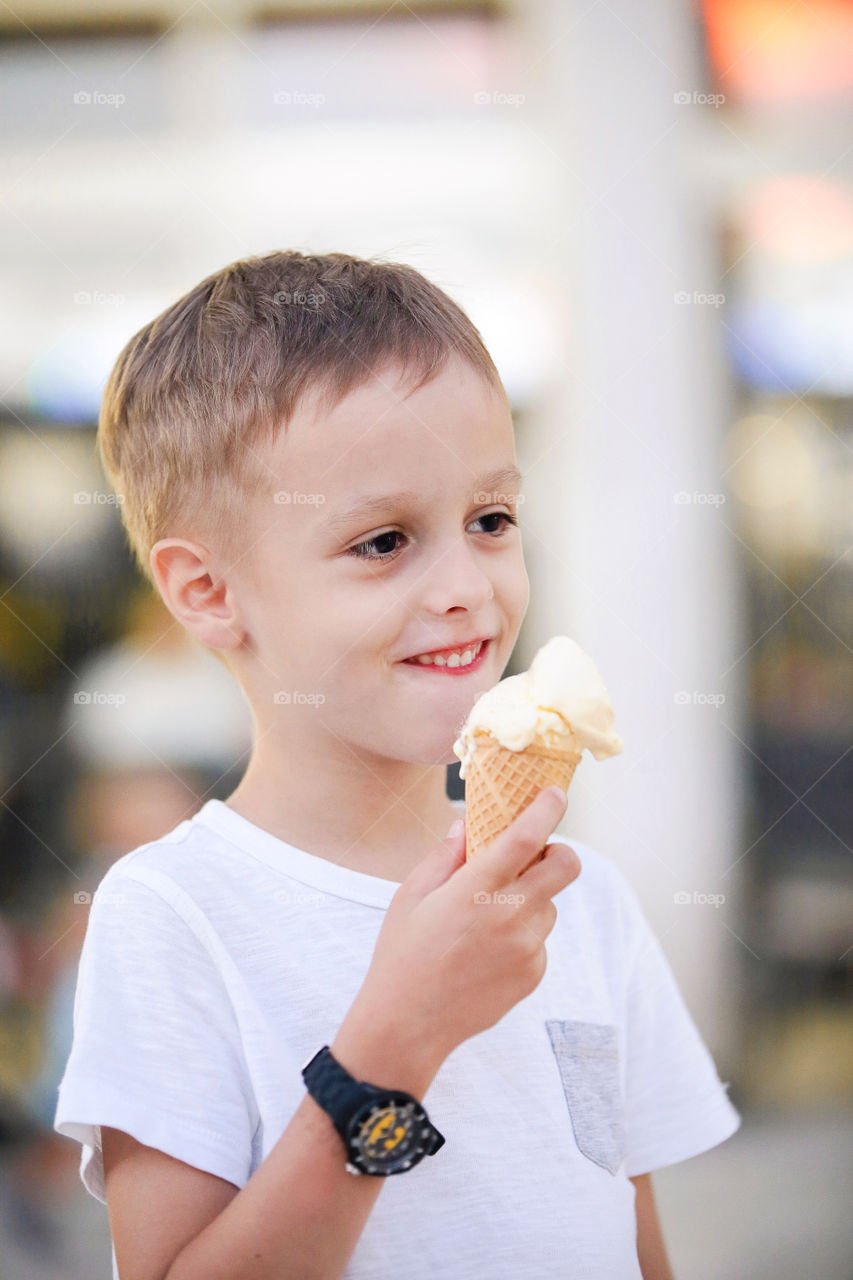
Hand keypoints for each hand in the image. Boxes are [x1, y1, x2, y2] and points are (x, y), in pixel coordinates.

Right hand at [341, 787, 580, 1079]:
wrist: (408, 1025)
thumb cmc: (402, 954)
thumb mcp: (412, 896)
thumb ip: (445, 856)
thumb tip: (467, 826)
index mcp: (476, 890)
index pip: (526, 838)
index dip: (546, 810)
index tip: (555, 794)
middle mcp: (509, 916)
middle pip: (566, 868)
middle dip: (559, 852)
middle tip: (538, 855)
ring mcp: (527, 949)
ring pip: (549, 905)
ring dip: (531, 899)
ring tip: (488, 918)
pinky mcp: (534, 974)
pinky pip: (540, 940)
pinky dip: (523, 935)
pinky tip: (486, 951)